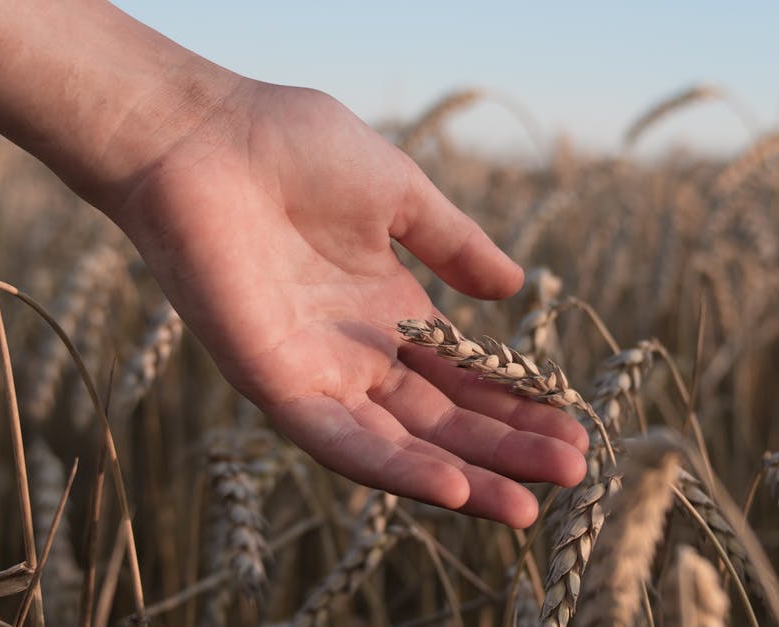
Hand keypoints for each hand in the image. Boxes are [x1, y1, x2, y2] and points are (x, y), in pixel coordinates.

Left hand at [111, 80, 586, 527]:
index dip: (515, 403)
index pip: (461, 376)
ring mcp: (314, 371)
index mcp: (385, 310)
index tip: (571, 424)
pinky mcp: (272, 382)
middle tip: (573, 471)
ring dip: (461, 478)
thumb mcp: (398, 193)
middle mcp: (353, 351)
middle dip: (504, 449)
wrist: (205, 135)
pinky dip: (393, 468)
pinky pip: (337, 440)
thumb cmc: (292, 147)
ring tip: (526, 507)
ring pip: (396, 446)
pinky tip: (451, 488)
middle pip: (439, 421)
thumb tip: (514, 286)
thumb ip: (454, 246)